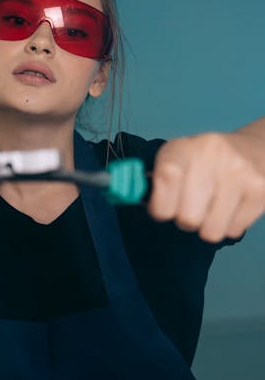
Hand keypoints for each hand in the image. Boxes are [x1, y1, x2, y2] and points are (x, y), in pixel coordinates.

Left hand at [148, 131, 264, 241]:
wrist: (257, 149)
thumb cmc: (207, 162)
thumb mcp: (178, 160)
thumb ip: (155, 182)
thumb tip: (127, 196)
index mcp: (184, 148)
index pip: (165, 181)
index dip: (160, 206)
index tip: (163, 209)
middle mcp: (211, 155)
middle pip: (187, 218)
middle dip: (186, 220)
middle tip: (193, 208)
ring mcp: (239, 173)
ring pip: (211, 231)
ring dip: (208, 226)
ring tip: (213, 207)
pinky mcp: (260, 191)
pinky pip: (233, 230)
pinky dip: (229, 225)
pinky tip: (232, 206)